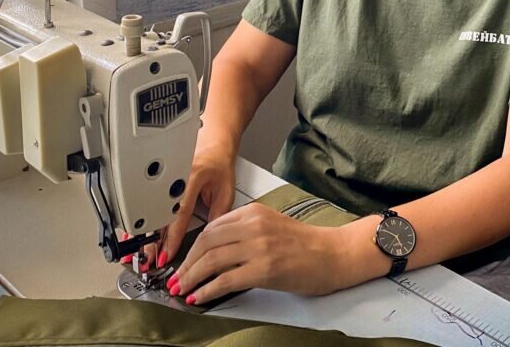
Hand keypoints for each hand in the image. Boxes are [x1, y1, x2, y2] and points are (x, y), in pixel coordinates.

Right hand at [139, 136, 236, 269]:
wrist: (212, 141)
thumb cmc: (219, 163)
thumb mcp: (226, 189)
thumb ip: (218, 215)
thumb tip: (209, 240)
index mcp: (191, 177)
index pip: (178, 212)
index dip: (171, 237)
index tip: (166, 254)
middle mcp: (173, 177)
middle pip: (158, 214)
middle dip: (150, 241)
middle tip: (147, 261)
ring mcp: (161, 178)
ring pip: (148, 211)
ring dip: (141, 235)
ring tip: (135, 254)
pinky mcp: (156, 181)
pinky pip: (145, 205)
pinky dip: (139, 224)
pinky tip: (131, 237)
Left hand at [166, 203, 348, 303]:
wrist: (332, 254)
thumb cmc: (305, 244)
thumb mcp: (271, 224)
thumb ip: (244, 230)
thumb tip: (214, 250)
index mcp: (254, 212)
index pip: (212, 227)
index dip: (192, 246)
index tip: (184, 261)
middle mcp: (254, 226)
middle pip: (206, 243)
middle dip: (187, 263)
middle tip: (177, 278)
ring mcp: (258, 247)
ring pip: (211, 261)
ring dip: (192, 277)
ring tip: (183, 289)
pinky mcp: (263, 269)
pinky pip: (225, 280)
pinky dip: (207, 290)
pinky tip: (199, 297)